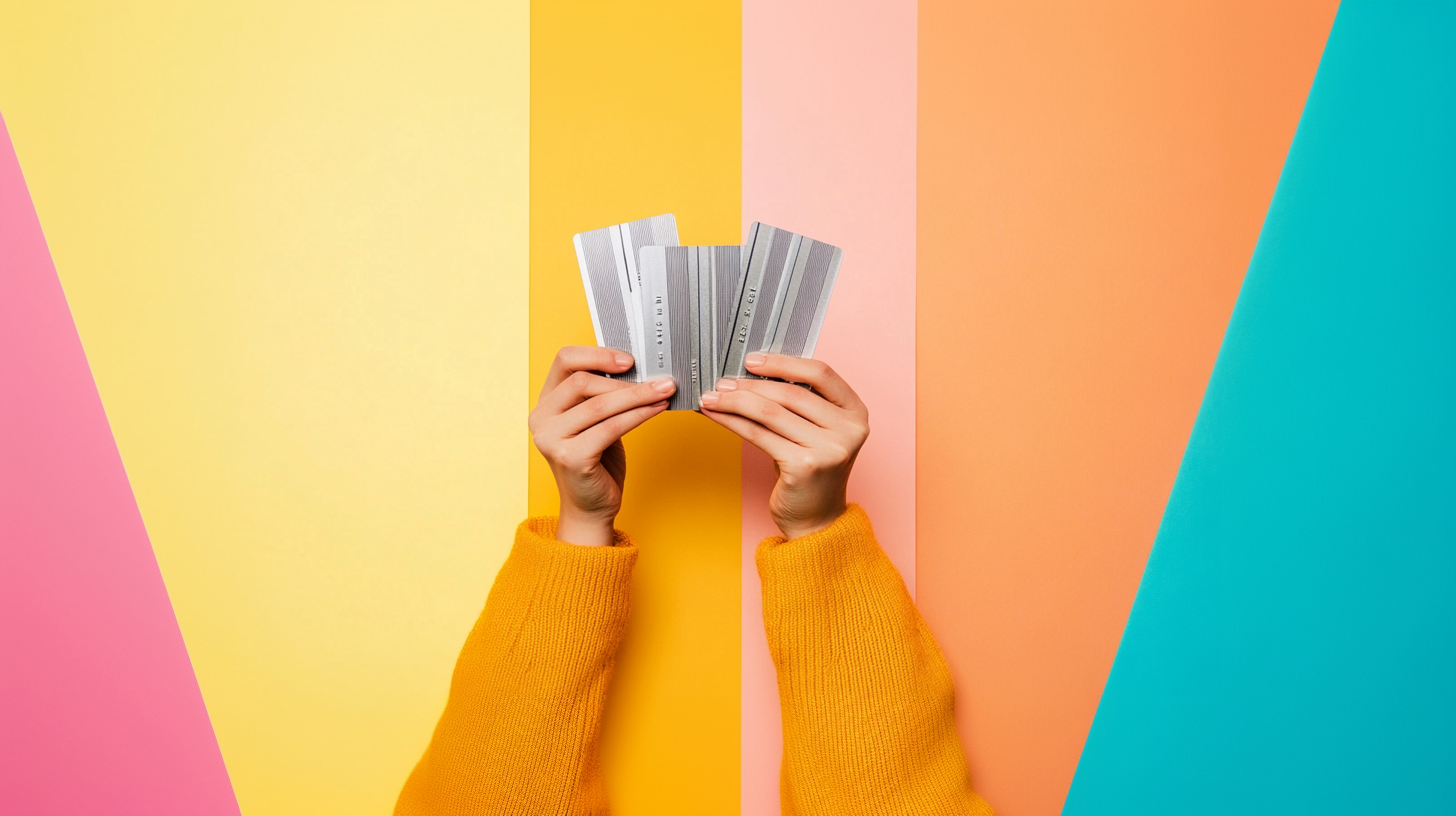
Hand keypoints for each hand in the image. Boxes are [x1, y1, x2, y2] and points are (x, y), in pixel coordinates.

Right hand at [529, 347, 675, 545]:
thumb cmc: (597, 461)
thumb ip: (603, 395)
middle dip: (627, 381)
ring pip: (599, 405)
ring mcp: (551, 439)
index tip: (630, 360)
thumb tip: (639, 368)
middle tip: (661, 381)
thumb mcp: (596, 421)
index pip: (564, 361)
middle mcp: (541, 419)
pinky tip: (657, 410)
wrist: (591, 507)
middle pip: (583, 382)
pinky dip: (638, 415)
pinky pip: (610, 427)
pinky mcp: (570, 457)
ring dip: (639, 396)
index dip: (598, 354)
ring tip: (665, 392)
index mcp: (545, 403)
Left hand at [700, 352, 868, 538]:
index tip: (752, 361)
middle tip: (722, 382)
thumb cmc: (810, 472)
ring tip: (713, 397)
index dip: (784, 363)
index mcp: (855, 412)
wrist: (817, 520)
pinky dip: (732, 422)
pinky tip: (716, 416)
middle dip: (750, 385)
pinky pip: (759, 435)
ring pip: (771, 412)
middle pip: (791, 393)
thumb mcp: (816, 432)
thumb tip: (751, 374)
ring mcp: (829, 449)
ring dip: (735, 401)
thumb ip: (799, 404)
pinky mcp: (805, 466)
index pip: (821, 373)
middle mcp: (849, 429)